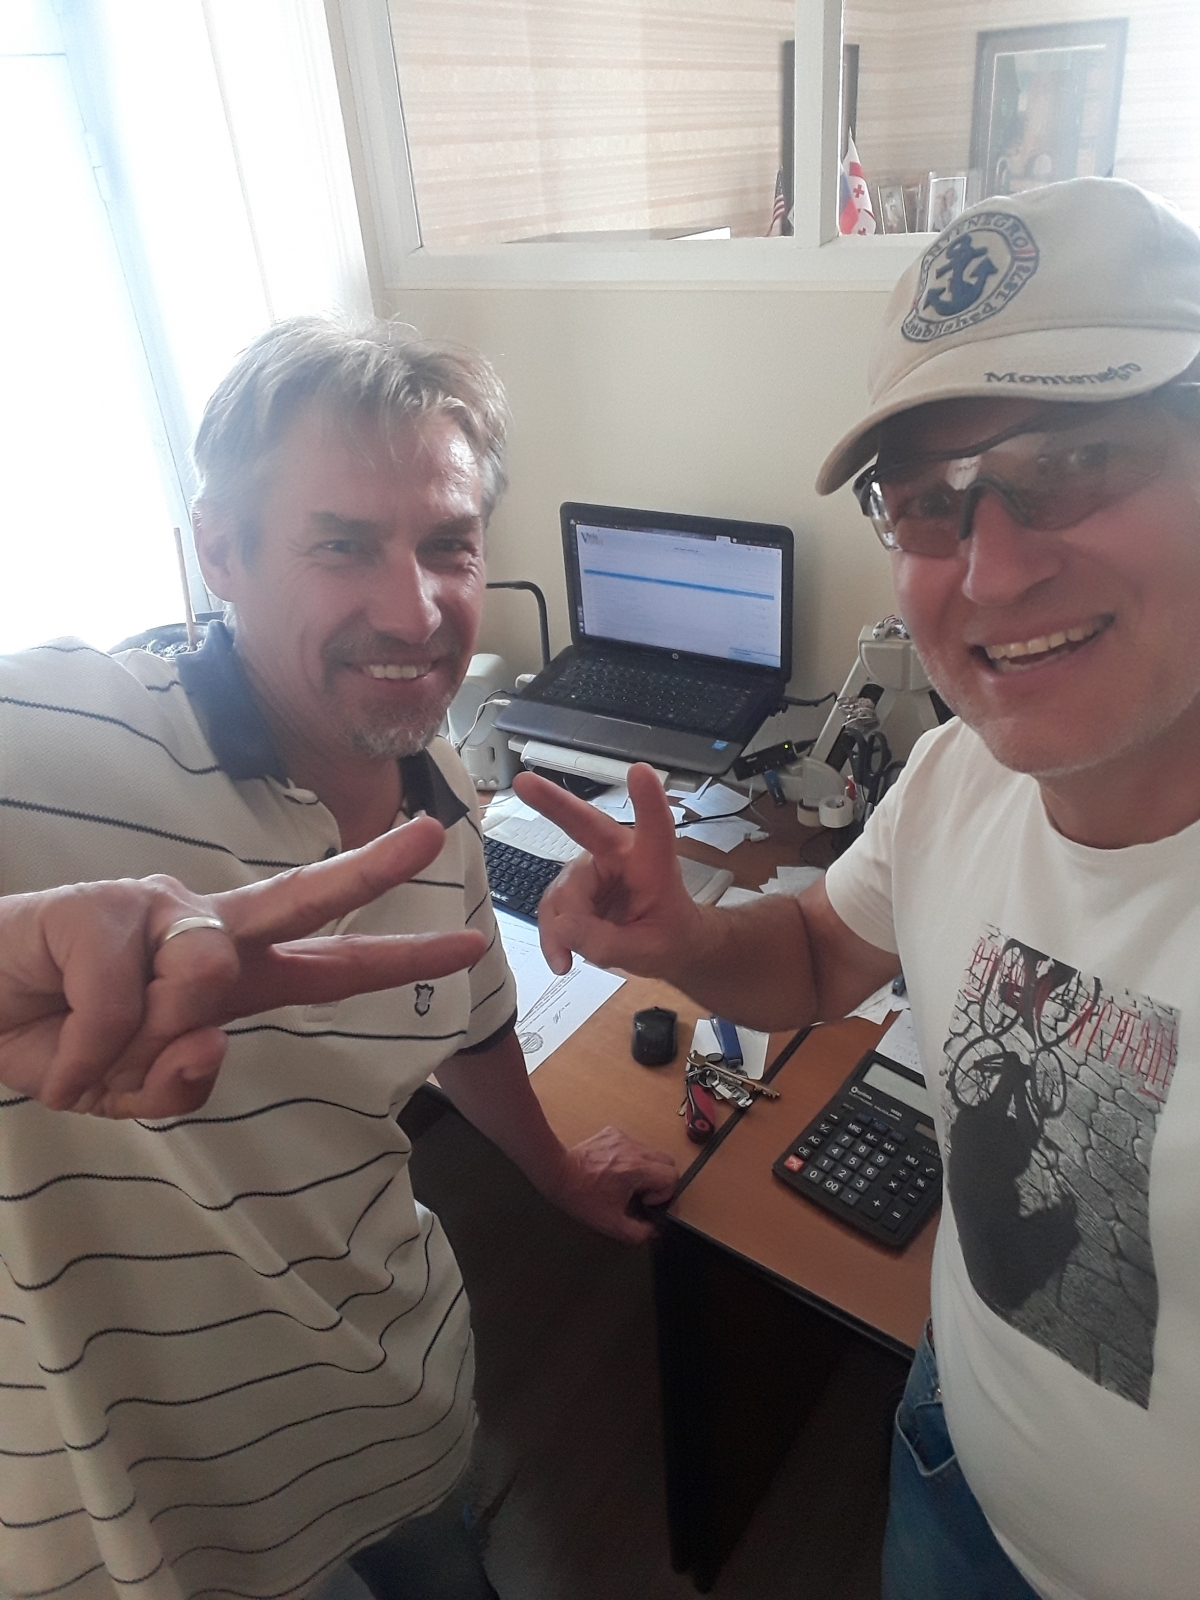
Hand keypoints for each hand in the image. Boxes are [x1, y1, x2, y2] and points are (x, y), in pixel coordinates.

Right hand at [0, 817, 484, 1119]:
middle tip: (432, 834)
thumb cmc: (54, 1036)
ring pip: (202, 977)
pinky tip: (50, 1035)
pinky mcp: (98, 908)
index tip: (467, 942)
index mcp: (228, 975)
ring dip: (143, 1040)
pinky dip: (80, 1048)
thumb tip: (212, 1038)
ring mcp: (153, 911)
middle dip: (372, 869)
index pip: (328, 966)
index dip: (398, 959)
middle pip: (302, 896)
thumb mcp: (125, 1088)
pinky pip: (118, 1001)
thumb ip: (178, 1083)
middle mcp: (204, 929)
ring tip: (90, 1051)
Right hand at [512, 764, 703, 981]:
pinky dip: (551, 934)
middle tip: (523, 783)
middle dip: (553, 804)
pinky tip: (560, 959)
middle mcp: (619, 854)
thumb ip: (606, 942)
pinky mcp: (574, 887)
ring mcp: (592, 869)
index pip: (654, 828)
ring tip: (570, 958)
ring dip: (562, 926)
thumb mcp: (647, 951)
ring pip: (562, 890)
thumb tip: (562, 929)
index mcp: (653, 862)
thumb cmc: (668, 937)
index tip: (640, 771)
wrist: (666, 947)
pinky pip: (552, 907)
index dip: (647, 801)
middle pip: (584, 830)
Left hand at [539, 1125, 677, 1244]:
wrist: (557, 1173)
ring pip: (652, 1152)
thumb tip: (653, 1230)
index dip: (663, 1193)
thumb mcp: (610, 1224)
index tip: (644, 1201)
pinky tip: (614, 1169)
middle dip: (660, 1180)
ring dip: (646, 1169)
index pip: (672, 1176)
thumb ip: (638, 1232)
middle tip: (640, 1192)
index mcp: (636, 1170)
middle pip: (667, 1162)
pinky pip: (634, 1145)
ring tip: (625, 1182)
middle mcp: (634, 1149)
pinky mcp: (613, 1133)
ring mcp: (624, 1138)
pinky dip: (631, 1158)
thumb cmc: (581, 1197)